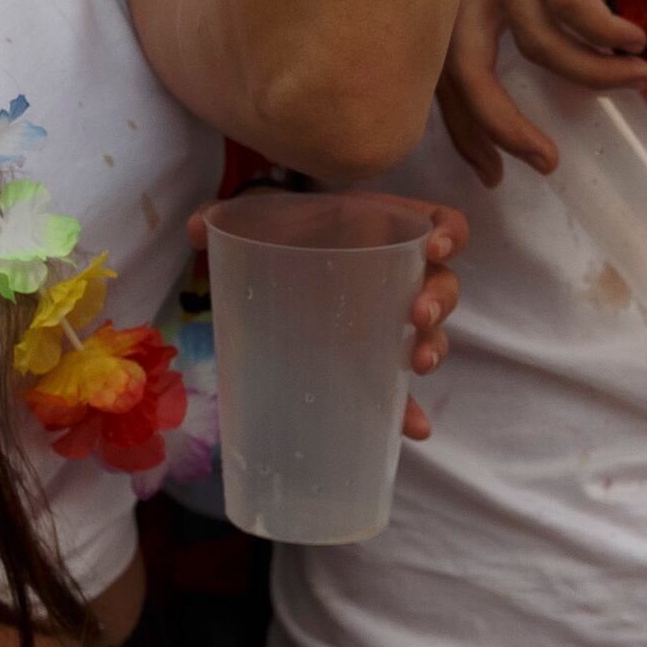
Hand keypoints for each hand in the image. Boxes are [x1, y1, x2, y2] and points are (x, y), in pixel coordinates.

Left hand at [190, 195, 466, 439]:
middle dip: (439, 299)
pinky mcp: (372, 361)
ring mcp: (388, 322)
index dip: (448, 233)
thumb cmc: (281, 239)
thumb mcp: (260, 222)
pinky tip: (412, 429)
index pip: (438, 225)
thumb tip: (197, 226)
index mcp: (383, 231)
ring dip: (433, 348)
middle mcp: (397, 276)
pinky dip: (409, 409)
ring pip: (430, 334)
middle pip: (443, 284)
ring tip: (416, 364)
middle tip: (416, 312)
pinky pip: (401, 389)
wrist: (269, 275)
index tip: (436, 245)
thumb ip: (230, 217)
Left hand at [445, 0, 646, 184]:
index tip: (493, 173)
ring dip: (591, 72)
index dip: (463, 128)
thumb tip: (578, 73)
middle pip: (461, 65)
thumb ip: (557, 21)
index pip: (443, 71)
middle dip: (498, 125)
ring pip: (534, 37)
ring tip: (637, 77)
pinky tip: (635, 39)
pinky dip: (603, 30)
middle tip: (544, 162)